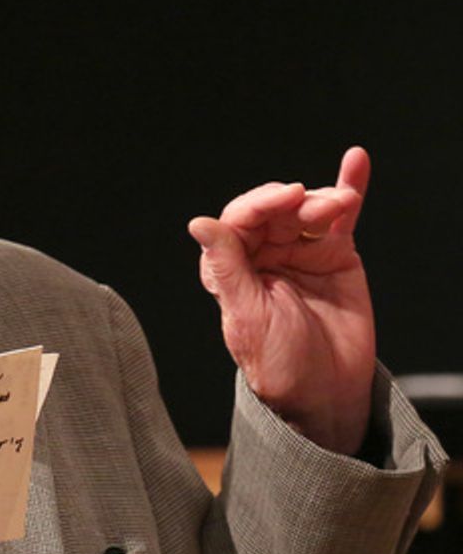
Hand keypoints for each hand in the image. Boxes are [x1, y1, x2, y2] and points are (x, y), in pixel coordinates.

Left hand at [187, 145, 375, 455]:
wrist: (326, 393)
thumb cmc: (279, 364)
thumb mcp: (248, 317)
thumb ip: (227, 268)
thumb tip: (199, 223)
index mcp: (230, 268)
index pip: (238, 221)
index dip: (260, 204)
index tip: (287, 198)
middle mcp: (262, 255)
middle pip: (275, 210)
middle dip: (295, 202)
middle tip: (316, 205)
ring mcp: (299, 251)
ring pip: (308, 210)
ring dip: (325, 197)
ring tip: (341, 204)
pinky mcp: (334, 255)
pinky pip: (340, 217)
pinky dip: (348, 187)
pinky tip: (355, 160)